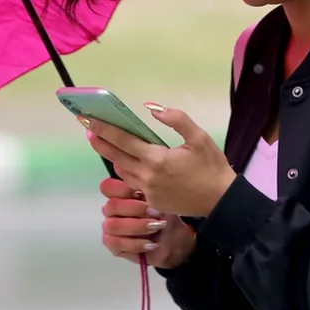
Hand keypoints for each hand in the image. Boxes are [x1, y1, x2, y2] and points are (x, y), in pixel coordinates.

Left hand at [82, 105, 236, 218]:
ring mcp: (148, 192)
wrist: (221, 201)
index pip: (124, 141)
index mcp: (157, 159)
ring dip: (113, 157)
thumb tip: (152, 108)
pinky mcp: (152, 202)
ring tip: (105, 144)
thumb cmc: (211, 167)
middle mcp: (147, 177)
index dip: (105, 130)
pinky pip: (133, 183)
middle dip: (101, 142)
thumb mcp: (199, 137)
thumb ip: (176, 119)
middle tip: (88, 130)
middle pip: (117, 156)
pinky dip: (127, 170)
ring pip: (123, 171)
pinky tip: (126, 162)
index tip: (90, 121)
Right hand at [99, 177, 195, 268]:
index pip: (108, 187)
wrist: (173, 238)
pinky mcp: (114, 246)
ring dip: (137, 226)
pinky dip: (136, 244)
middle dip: (135, 209)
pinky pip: (117, 244)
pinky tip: (151, 243)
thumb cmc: (164, 215)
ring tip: (157, 227)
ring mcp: (111, 228)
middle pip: (111, 206)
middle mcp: (112, 210)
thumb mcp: (160, 199)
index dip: (122, 189)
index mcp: (120, 194)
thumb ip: (146, 187)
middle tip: (156, 213)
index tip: (141, 192)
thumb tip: (137, 175)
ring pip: (113, 226)